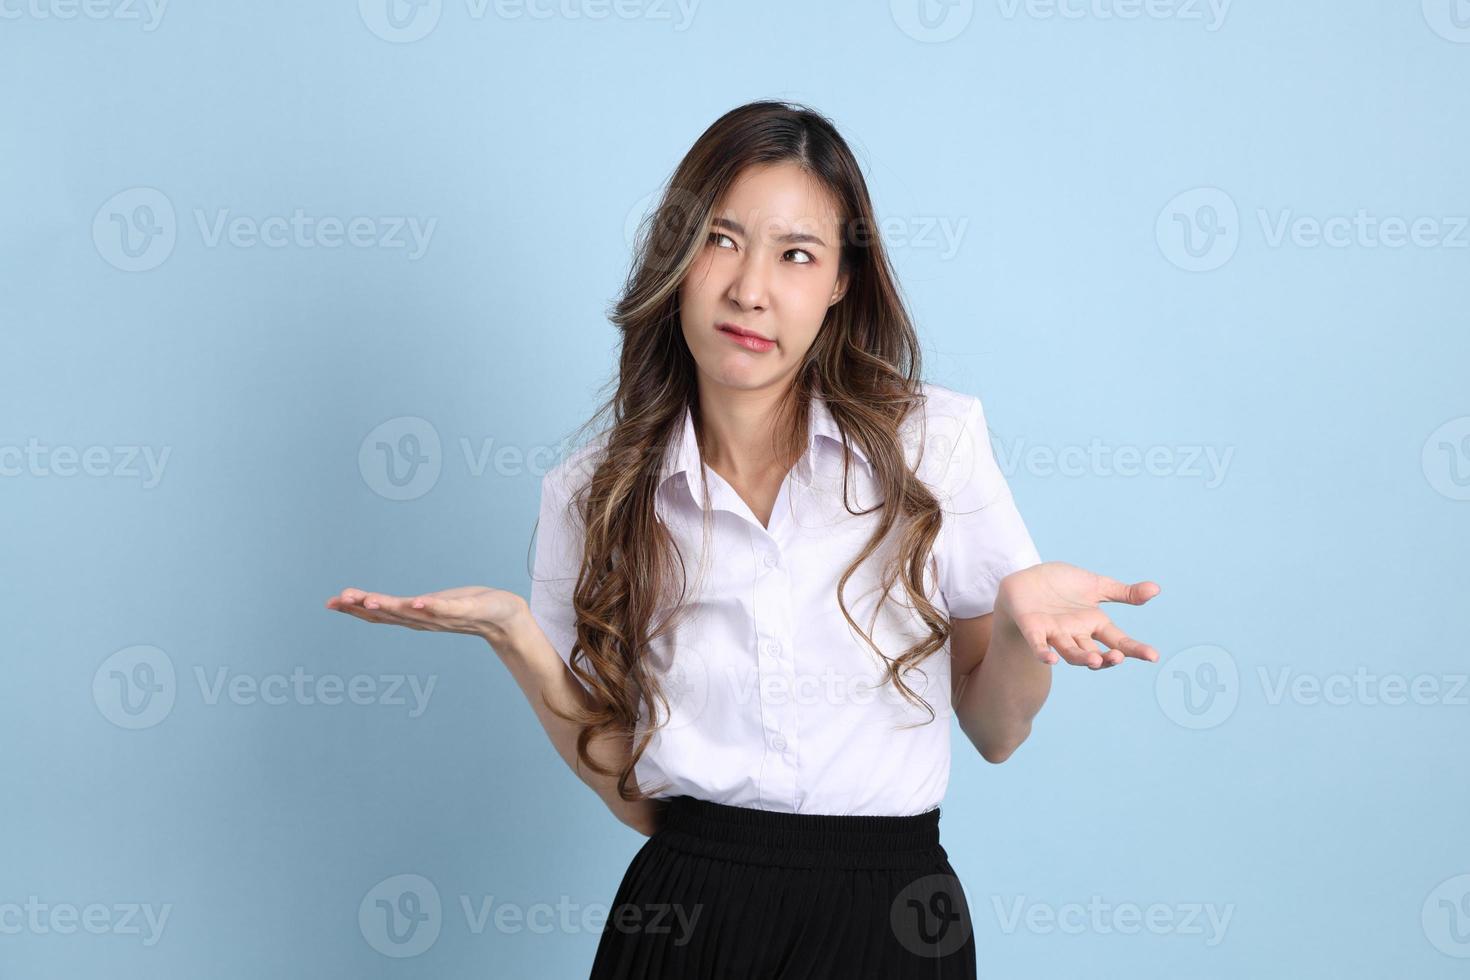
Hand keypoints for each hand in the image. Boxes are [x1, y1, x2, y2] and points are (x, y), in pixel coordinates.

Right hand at [325, 586, 528, 646]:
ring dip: (390, 607)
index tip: (332, 602)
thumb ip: (410, 608)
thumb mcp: (432, 606)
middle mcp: (425, 620)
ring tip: (369, 600)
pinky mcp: (465, 610)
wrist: (505, 618)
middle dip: (362, 608)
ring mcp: (444, 616)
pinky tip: (419, 602)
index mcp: (416, 617)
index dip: (354, 609)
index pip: (380, 614)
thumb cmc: (469, 608)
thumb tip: (380, 605)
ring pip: (412, 613)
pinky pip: (447, 608)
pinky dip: (432, 606)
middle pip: (389, 614)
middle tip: (338, 600)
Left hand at [994, 561, 1160, 669]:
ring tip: (1095, 660)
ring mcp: (1055, 633)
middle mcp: (1077, 633)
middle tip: (1118, 657)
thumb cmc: (1062, 585)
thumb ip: (1124, 592)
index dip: (1135, 649)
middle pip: (1095, 652)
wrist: (1027, 580)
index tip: (1153, 656)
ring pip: (1070, 652)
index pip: (1119, 640)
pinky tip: (1050, 659)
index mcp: (1094, 624)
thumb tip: (1156, 589)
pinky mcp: (1033, 628)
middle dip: (1107, 658)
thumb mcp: (1096, 585)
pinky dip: (1044, 653)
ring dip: (1082, 657)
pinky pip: (1038, 645)